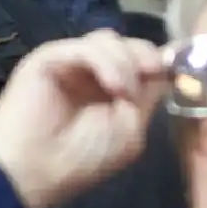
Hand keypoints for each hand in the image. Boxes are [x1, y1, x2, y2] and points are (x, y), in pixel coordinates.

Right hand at [0, 30, 165, 207]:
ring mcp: (69, 62)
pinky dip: (106, 64)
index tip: (170, 69)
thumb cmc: (83, 157)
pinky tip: (114, 88)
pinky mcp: (49, 56)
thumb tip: (164, 65)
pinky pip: (85, 48)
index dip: (156, 58)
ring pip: (107, 40)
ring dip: (125, 64)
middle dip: (143, 56)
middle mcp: (89, 72)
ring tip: (123, 94)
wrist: (36, 167)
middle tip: (152, 74)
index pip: (137, 58)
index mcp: (109, 89)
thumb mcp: (129, 129)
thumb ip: (146, 94)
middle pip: (125, 43)